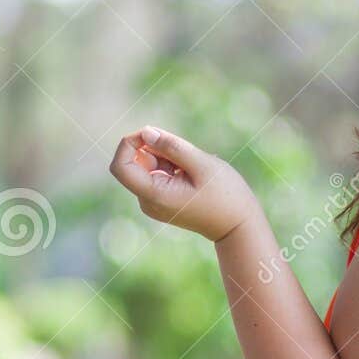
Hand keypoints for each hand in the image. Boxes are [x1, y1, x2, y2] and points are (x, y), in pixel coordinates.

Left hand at [108, 126, 258, 243]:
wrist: (238, 226)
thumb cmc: (225, 196)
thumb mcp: (201, 164)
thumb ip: (172, 147)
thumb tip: (146, 132)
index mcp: (154, 195)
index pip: (120, 165)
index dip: (129, 144)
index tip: (152, 135)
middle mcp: (148, 202)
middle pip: (135, 163)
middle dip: (155, 149)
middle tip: (185, 155)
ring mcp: (154, 203)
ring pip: (147, 167)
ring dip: (166, 157)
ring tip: (192, 168)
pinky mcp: (162, 201)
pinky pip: (156, 175)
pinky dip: (170, 166)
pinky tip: (191, 174)